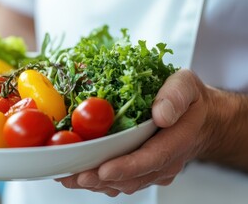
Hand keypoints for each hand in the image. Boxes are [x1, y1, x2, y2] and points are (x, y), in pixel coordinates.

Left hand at [56, 69, 213, 195]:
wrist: (200, 120)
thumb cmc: (190, 101)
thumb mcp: (186, 86)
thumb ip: (176, 97)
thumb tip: (161, 114)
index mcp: (176, 140)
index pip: (151, 158)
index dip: (127, 167)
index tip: (104, 170)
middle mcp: (164, 161)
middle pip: (132, 178)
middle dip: (101, 179)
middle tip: (75, 176)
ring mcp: (153, 169)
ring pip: (124, 183)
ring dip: (96, 183)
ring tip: (70, 178)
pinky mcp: (142, 171)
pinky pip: (121, 181)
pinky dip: (99, 180)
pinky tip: (79, 175)